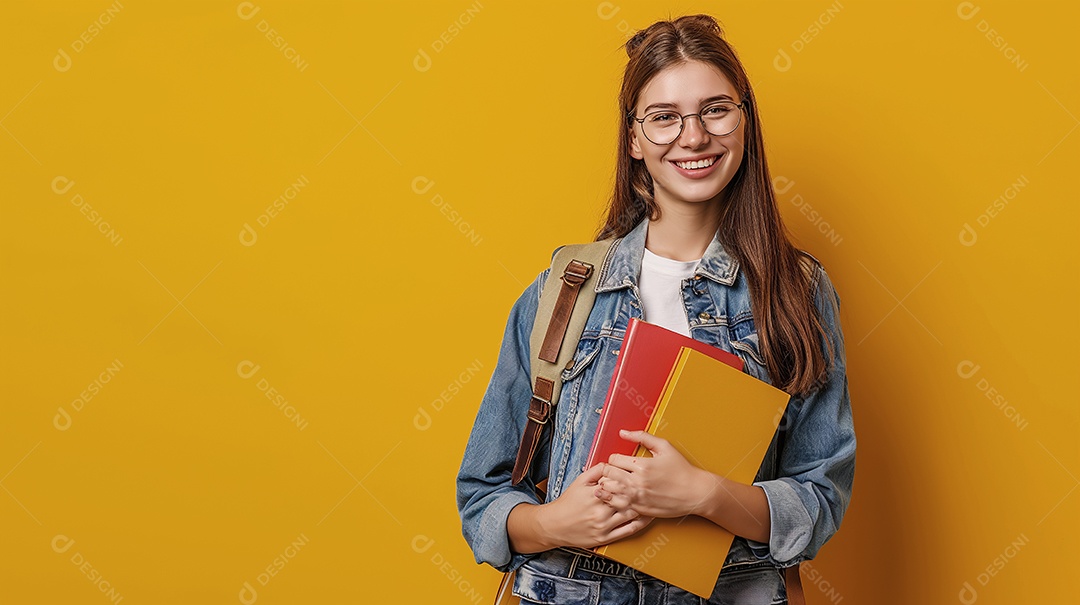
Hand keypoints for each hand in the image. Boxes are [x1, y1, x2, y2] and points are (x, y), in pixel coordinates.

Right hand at [536, 462, 653, 548]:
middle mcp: (600, 510)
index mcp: (595, 494)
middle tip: (653, 487)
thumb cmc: (567, 503)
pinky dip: (640, 524)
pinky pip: (628, 531)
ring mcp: (604, 525)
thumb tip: (609, 463)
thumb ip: (595, 471)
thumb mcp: (579, 482)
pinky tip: (647, 518)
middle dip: (641, 493)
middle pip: (628, 499)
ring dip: (644, 508)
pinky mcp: (605, 538)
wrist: (554, 525)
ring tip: (654, 501)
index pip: (619, 484)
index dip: (632, 480)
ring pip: (631, 515)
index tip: (642, 475)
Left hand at [596, 429, 715, 518]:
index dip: (614, 459)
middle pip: (607, 475)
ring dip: (609, 486)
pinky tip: (622, 495)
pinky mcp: (639, 510)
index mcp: (642, 465)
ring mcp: (637, 498)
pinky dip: (616, 500)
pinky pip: (618, 505)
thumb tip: (623, 432)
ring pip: (609, 491)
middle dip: (608, 472)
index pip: (613, 460)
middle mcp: (637, 482)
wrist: (695, 492)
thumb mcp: (664, 447)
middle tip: (615, 472)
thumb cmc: (681, 469)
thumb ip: (642, 437)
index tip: (620, 461)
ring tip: (616, 483)